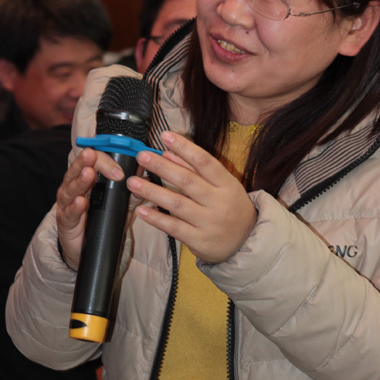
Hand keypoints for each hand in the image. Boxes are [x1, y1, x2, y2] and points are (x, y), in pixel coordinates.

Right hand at [56, 147, 124, 268]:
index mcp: (86, 178)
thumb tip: (146, 181)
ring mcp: (67, 202)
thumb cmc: (99, 220)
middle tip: (93, 156)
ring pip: (72, 188)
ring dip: (81, 180)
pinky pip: (69, 212)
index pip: (93, 161)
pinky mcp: (65, 220)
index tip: (119, 167)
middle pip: (79, 169)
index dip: (105, 160)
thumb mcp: (119, 205)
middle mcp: (74, 186)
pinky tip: (81, 201)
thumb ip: (131, 194)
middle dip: (87, 162)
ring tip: (88, 174)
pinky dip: (75, 206)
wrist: (84, 247)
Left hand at [127, 132, 256, 262]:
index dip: (185, 148)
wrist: (246, 242)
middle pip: (187, 181)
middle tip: (142, 156)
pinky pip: (174, 227)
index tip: (165, 136)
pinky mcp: (199, 240)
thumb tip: (168, 151)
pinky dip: (157, 219)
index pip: (205, 162)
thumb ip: (196, 169)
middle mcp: (218, 202)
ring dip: (152, 192)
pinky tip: (141, 210)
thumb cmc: (230, 208)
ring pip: (177, 204)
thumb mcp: (223, 185)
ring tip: (133, 182)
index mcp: (226, 183)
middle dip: (162, 167)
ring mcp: (208, 222)